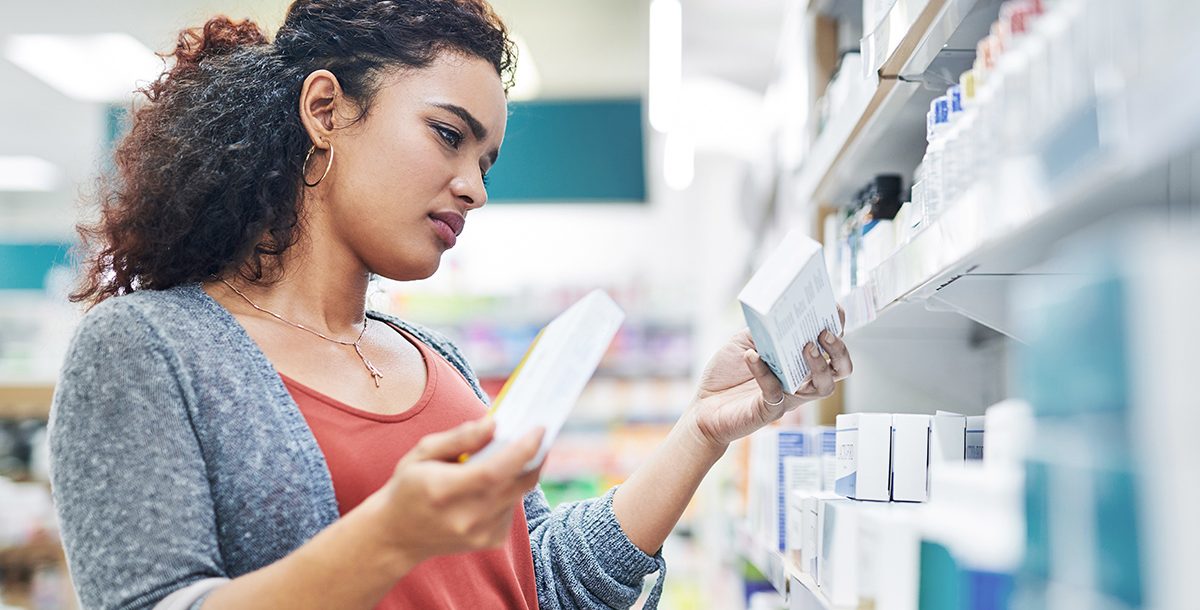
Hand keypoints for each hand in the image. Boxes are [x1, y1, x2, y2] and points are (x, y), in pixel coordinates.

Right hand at [373, 417, 543, 564]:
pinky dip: (509, 491)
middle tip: (536, 435)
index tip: (539, 428)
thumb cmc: (408, 487)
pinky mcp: (492, 541)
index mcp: (445, 491)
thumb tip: (494, 424)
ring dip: (518, 473)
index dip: (523, 449)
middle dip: (534, 456)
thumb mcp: (422, 453)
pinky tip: (489, 487)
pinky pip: (513, 507)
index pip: (494, 471)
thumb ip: (460, 438)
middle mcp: (467, 517)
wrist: (396, 537)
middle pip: (518, 483)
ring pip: (518, 494)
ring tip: (504, 458)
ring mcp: (481, 534)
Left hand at [689, 308, 852, 449]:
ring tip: (806, 346)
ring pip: (823, 387)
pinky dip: (764, 372)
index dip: (838, 328)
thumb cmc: (726, 375)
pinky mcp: (770, 410)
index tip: (835, 309)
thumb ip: (763, 331)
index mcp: (799, 362)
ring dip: (819, 364)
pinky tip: (752, 356)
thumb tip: (777, 313)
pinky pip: (775, 391)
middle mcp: (801, 381)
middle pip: (840, 370)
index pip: (830, 347)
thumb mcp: (745, 342)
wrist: (703, 406)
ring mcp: (788, 398)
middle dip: (839, 350)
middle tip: (824, 332)